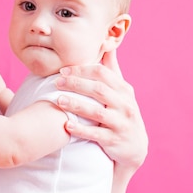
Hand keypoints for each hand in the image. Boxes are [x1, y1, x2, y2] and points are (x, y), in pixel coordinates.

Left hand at [55, 49, 147, 169]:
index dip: (81, 70)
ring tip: (59, 101)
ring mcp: (121, 124)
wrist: (136, 147)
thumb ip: (112, 69)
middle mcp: (125, 105)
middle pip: (98, 90)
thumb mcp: (122, 92)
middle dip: (76, 84)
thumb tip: (107, 45)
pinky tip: (67, 125)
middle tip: (56, 82)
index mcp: (124, 90)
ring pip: (97, 113)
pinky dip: (81, 130)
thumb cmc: (123, 113)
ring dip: (76, 105)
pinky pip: (96, 135)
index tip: (63, 70)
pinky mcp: (115, 141)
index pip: (102, 73)